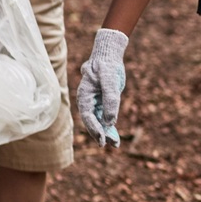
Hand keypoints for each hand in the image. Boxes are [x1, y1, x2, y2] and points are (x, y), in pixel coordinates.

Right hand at [75, 28, 127, 146]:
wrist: (108, 57)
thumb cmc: (107, 66)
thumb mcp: (110, 81)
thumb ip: (110, 99)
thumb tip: (110, 121)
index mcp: (84, 96)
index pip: (88, 116)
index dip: (95, 129)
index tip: (102, 139)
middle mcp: (87, 102)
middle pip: (92, 122)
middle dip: (101, 134)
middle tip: (110, 144)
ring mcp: (95, 103)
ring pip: (99, 122)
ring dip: (107, 133)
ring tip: (116, 144)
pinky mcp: (102, 103)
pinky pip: (105, 118)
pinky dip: (110, 127)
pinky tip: (115, 137)